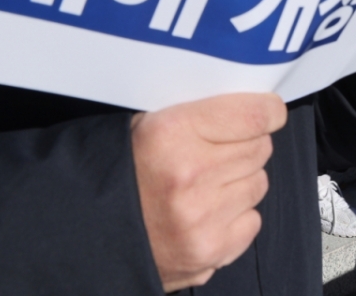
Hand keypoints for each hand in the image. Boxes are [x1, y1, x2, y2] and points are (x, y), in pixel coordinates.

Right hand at [133, 93, 287, 290]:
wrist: (86, 232)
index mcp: (173, 132)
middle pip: (260, 148)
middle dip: (245, 146)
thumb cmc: (119, 172)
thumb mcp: (148, 123)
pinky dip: (235, 216)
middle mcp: (191, 175)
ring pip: (259, 183)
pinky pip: (252, 221)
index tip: (269, 113)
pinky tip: (207, 211)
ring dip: (240, 181)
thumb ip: (200, 113)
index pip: (255, 115)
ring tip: (206, 184)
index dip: (268, 111)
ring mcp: (202, 218)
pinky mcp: (209, 251)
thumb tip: (252, 105)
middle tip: (217, 152)